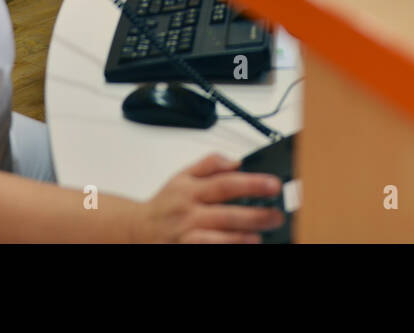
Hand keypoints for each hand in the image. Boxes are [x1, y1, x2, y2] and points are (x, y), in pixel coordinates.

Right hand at [137, 154, 283, 242]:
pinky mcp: (184, 252)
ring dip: (239, 239)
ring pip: (215, 240)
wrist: (137, 229)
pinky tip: (240, 247)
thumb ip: (210, 165)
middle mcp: (188, 214)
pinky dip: (224, 250)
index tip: (274, 185)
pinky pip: (206, 252)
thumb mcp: (182, 176)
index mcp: (190, 191)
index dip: (251, 184)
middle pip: (225, 215)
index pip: (225, 184)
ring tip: (259, 237)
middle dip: (254, 216)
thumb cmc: (165, 204)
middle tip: (277, 215)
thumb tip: (236, 162)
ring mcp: (186, 237)